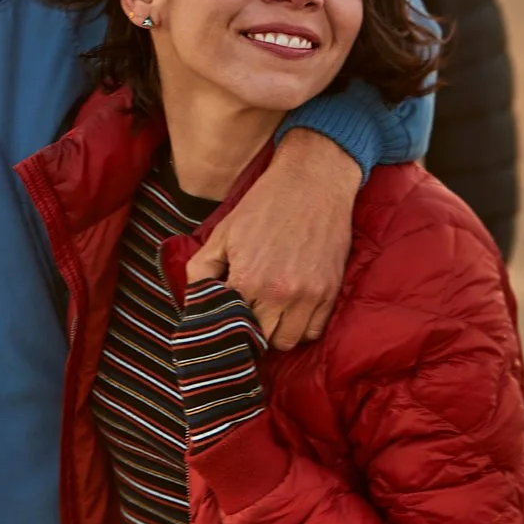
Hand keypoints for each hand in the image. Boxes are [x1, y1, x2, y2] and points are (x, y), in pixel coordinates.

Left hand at [188, 129, 359, 350]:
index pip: (231, 326)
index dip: (226, 325)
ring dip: (275, 333)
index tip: (225, 319)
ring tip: (269, 313)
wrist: (312, 183)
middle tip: (247, 316)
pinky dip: (302, 327)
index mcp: (248, 279)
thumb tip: (194, 302)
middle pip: (260, 340)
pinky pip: (314, 330)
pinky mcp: (330, 291)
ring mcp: (309, 295)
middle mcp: (279, 294)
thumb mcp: (222, 233)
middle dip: (250, 331)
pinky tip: (291, 309)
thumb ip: (200, 270)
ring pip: (287, 341)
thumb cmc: (264, 206)